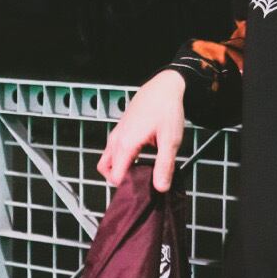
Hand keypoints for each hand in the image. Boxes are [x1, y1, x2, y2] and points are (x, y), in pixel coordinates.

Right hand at [96, 69, 186, 192]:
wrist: (164, 87)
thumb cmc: (167, 110)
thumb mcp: (170, 141)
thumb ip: (164, 165)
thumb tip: (160, 187)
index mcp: (126, 144)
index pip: (116, 176)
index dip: (128, 186)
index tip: (144, 189)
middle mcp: (116, 139)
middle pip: (106, 170)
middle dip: (120, 180)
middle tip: (141, 182)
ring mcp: (117, 133)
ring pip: (107, 159)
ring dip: (119, 168)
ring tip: (141, 171)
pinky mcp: (120, 129)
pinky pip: (113, 149)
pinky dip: (121, 158)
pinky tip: (140, 158)